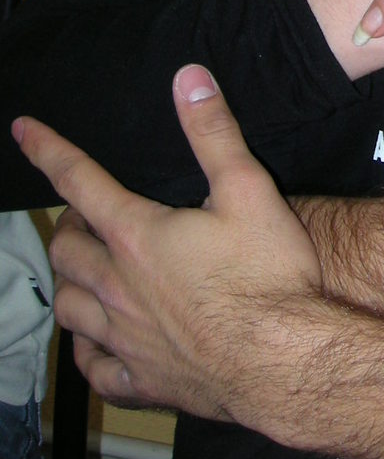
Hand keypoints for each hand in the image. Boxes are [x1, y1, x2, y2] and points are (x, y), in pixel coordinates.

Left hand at [14, 65, 320, 416]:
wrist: (282, 360)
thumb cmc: (268, 275)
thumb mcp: (249, 189)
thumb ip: (214, 133)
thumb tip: (188, 79)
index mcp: (138, 235)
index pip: (79, 181)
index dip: (49, 151)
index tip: (24, 130)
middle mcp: (117, 286)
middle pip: (65, 249)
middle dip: (68, 225)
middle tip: (86, 215)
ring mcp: (124, 337)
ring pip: (67, 308)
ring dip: (69, 283)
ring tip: (87, 272)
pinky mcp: (141, 379)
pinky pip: (92, 369)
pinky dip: (86, 351)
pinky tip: (98, 345)